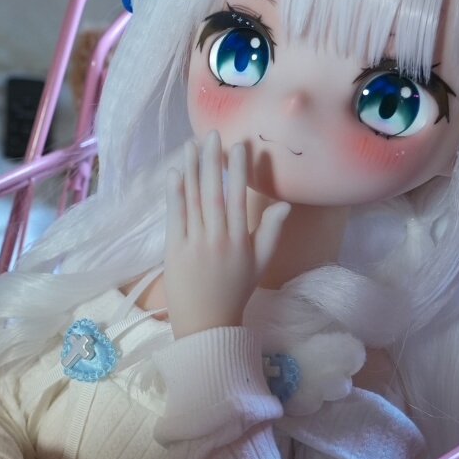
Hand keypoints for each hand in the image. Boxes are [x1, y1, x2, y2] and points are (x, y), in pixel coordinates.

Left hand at [163, 131, 290, 338]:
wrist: (207, 324)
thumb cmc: (235, 291)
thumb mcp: (260, 263)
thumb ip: (271, 232)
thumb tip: (284, 204)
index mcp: (241, 241)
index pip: (240, 198)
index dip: (239, 170)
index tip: (239, 146)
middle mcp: (219, 239)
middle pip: (215, 193)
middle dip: (213, 161)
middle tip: (212, 134)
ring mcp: (195, 244)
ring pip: (194, 201)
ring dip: (191, 170)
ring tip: (190, 145)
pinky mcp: (174, 251)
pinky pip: (175, 218)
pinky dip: (174, 195)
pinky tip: (174, 173)